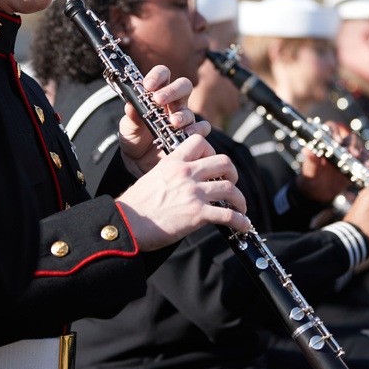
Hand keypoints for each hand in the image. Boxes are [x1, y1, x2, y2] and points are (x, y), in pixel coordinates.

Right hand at [116, 135, 248, 250]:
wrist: (126, 223)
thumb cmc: (135, 206)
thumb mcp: (152, 178)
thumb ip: (170, 175)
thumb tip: (182, 183)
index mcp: (173, 162)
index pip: (200, 142)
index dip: (212, 151)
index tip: (212, 165)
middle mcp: (186, 173)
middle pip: (224, 162)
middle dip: (233, 174)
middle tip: (231, 185)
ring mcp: (193, 193)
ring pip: (230, 189)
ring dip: (240, 200)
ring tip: (240, 209)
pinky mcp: (197, 214)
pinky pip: (228, 215)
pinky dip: (240, 221)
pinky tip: (243, 226)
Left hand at [119, 66, 208, 175]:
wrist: (138, 163)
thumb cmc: (134, 139)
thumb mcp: (128, 127)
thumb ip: (131, 117)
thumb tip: (130, 106)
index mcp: (157, 93)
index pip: (163, 75)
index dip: (158, 76)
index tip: (148, 85)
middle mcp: (174, 103)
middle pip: (183, 86)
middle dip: (172, 91)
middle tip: (158, 100)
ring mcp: (184, 118)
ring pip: (190, 109)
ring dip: (182, 114)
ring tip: (173, 122)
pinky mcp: (191, 135)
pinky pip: (202, 128)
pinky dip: (196, 130)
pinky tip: (186, 135)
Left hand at [295, 120, 363, 202]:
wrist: (319, 192)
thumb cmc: (311, 177)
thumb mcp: (309, 170)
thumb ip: (310, 161)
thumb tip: (306, 150)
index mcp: (325, 142)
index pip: (331, 128)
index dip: (335, 132)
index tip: (338, 141)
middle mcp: (338, 145)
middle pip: (349, 137)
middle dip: (352, 144)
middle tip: (353, 154)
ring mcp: (348, 154)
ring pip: (358, 146)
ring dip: (360, 150)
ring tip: (360, 158)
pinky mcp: (355, 164)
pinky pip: (364, 160)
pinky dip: (367, 161)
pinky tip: (368, 165)